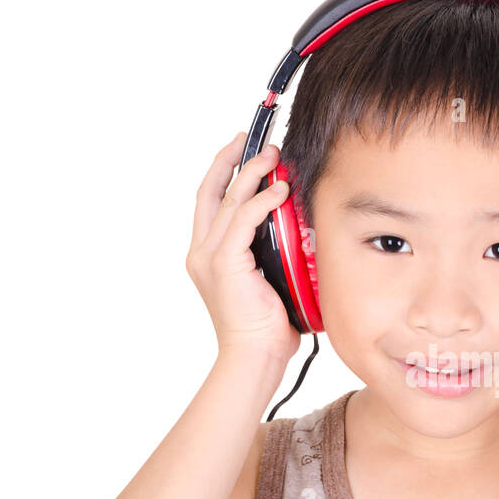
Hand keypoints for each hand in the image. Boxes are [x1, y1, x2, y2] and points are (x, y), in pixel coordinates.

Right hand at [186, 135, 299, 363]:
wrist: (254, 357)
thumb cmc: (266, 328)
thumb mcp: (269, 280)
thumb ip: (271, 252)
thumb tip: (296, 229)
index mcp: (207, 255)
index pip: (211, 201)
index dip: (224, 171)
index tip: (244, 150)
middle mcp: (202, 252)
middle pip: (210, 190)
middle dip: (231, 159)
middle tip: (257, 141)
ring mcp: (209, 257)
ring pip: (228, 200)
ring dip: (252, 173)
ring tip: (274, 158)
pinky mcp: (224, 263)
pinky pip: (243, 220)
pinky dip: (263, 202)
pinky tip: (281, 192)